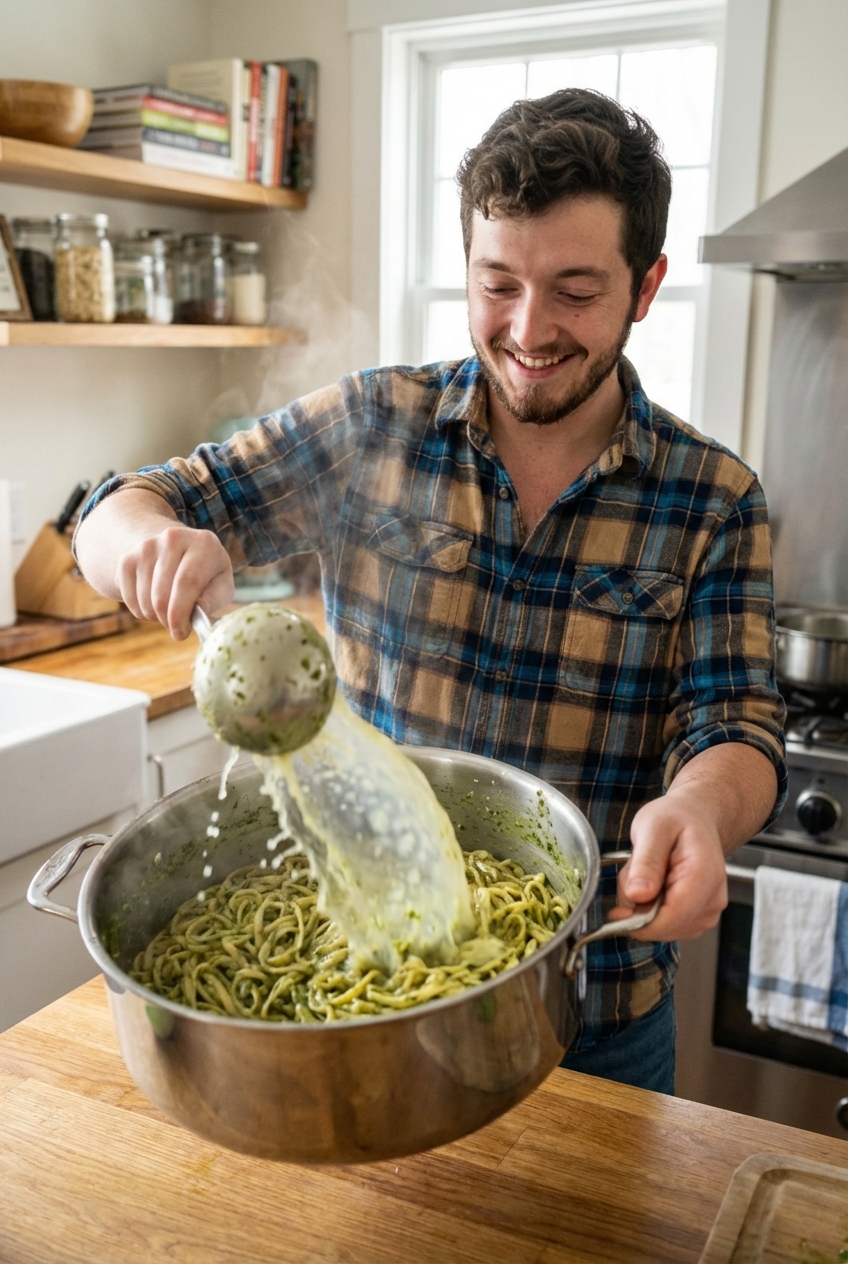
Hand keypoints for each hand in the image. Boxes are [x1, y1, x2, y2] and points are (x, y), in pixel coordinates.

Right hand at [116, 523, 233, 639]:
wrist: (177, 552)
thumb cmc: (206, 575)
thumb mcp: (221, 585)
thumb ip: (213, 599)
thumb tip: (197, 611)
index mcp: (203, 543)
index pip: (186, 582)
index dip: (180, 613)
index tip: (180, 633)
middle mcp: (173, 538)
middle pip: (162, 593)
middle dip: (168, 620)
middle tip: (177, 628)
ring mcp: (147, 546)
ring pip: (144, 599)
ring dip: (155, 616)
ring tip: (169, 611)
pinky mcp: (128, 558)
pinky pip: (129, 598)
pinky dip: (140, 611)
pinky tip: (154, 604)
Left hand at [608, 791, 727, 941]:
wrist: (694, 817)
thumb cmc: (675, 818)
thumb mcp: (652, 828)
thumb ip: (645, 862)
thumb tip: (637, 896)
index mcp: (703, 875)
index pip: (673, 918)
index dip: (640, 922)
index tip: (617, 912)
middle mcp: (712, 898)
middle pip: (666, 927)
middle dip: (639, 910)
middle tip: (634, 875)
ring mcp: (709, 911)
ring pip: (664, 929)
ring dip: (644, 910)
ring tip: (646, 875)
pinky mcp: (700, 917)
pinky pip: (668, 927)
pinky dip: (652, 911)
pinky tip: (653, 886)